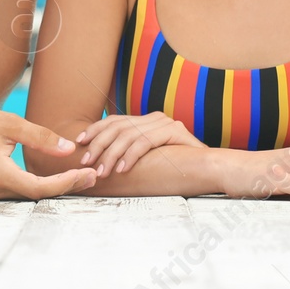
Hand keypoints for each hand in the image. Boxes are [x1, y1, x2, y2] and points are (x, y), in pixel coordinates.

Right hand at [0, 109, 97, 199]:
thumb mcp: (8, 124)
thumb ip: (39, 136)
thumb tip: (68, 148)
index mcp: (2, 175)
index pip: (41, 187)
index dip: (66, 182)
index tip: (86, 173)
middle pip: (41, 195)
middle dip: (68, 186)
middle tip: (94, 176)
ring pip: (34, 196)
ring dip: (58, 188)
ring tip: (82, 176)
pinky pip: (25, 192)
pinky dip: (44, 186)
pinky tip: (59, 177)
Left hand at [73, 111, 201, 176]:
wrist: (209, 167)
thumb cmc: (176, 166)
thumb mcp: (148, 157)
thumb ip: (130, 151)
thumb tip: (100, 159)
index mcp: (145, 121)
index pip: (114, 121)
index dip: (95, 129)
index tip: (80, 142)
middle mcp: (153, 117)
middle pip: (118, 126)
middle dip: (99, 144)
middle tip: (87, 161)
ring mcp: (164, 122)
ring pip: (129, 135)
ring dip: (112, 154)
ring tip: (103, 171)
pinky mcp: (174, 131)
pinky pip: (146, 142)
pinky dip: (132, 155)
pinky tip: (123, 168)